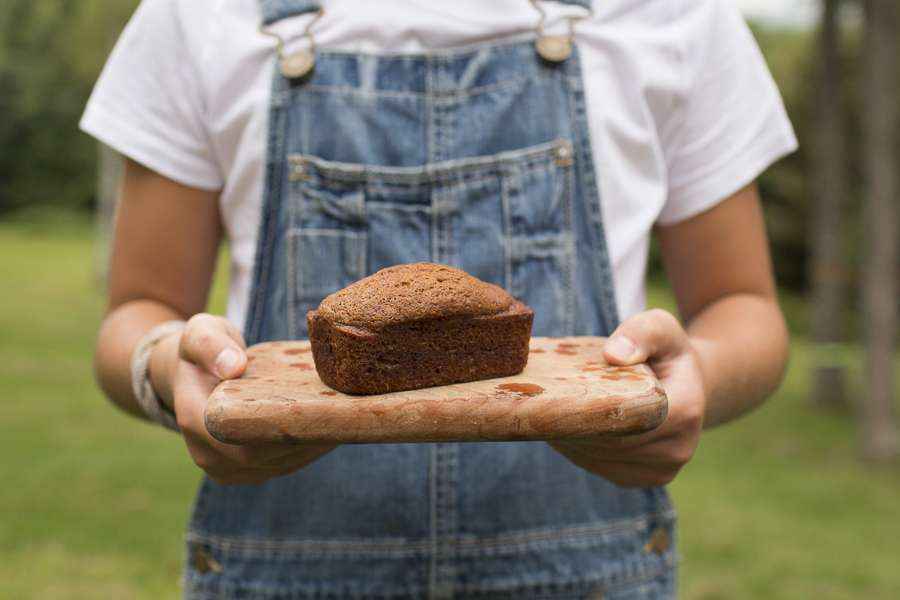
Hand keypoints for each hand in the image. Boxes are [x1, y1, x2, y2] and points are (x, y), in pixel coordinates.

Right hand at [161, 313, 335, 484]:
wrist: (197, 373)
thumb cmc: (205, 347)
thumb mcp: (201, 331)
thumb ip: (210, 344)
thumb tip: (233, 366)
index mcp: (195, 421)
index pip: (242, 438)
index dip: (283, 428)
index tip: (318, 408)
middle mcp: (209, 454)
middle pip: (268, 456)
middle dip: (309, 436)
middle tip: (345, 411)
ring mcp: (230, 469)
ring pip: (282, 464)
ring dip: (315, 444)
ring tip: (346, 417)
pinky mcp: (250, 472)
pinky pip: (285, 466)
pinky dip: (311, 449)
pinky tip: (333, 426)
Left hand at [548, 309, 705, 487]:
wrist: (686, 384)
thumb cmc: (666, 351)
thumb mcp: (660, 326)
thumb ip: (641, 332)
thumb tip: (614, 353)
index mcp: (684, 412)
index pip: (624, 421)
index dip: (585, 412)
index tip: (553, 397)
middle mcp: (677, 449)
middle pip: (607, 445)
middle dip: (569, 426)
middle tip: (534, 406)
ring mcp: (660, 471)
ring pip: (597, 459)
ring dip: (567, 440)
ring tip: (542, 415)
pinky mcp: (640, 479)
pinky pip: (598, 467)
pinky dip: (575, 450)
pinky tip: (559, 428)